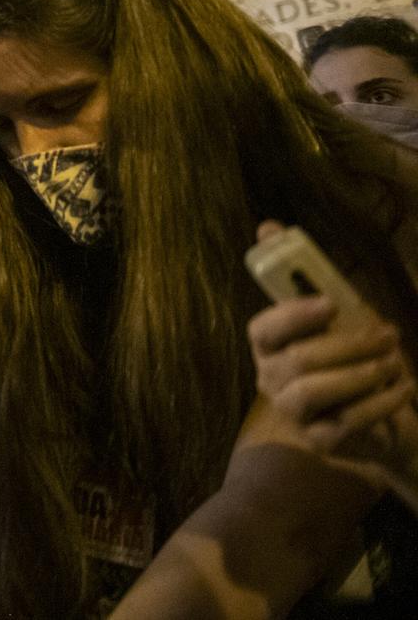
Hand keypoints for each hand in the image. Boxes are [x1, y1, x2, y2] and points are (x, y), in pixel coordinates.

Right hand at [247, 220, 417, 492]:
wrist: (384, 412)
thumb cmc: (353, 355)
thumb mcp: (336, 312)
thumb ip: (304, 274)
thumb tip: (268, 226)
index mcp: (270, 345)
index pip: (263, 329)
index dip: (293, 315)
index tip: (332, 304)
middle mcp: (271, 378)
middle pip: (300, 359)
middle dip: (351, 344)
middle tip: (388, 334)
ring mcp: (292, 412)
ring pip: (313, 390)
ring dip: (362, 373)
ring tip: (395, 361)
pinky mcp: (319, 440)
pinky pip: (345, 421)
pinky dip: (380, 403)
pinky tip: (403, 388)